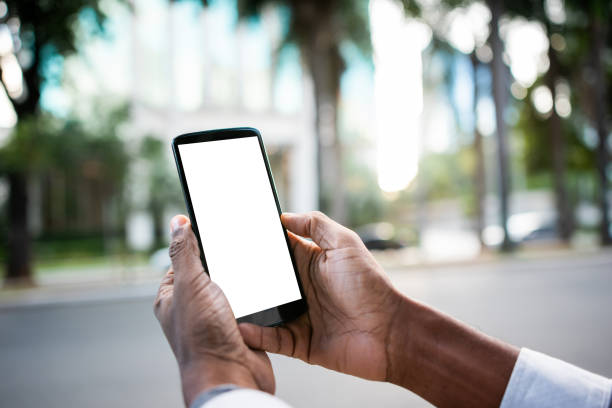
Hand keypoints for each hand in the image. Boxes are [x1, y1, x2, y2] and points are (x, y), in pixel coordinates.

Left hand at [154, 215, 274, 405]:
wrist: (231, 375)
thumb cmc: (203, 336)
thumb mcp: (190, 284)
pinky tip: (265, 293)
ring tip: (253, 275)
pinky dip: (259, 298)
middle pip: (212, 272)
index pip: (183, 260)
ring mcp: (217, 318)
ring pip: (235, 287)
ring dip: (245, 282)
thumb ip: (184, 252)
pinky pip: (251, 304)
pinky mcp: (239, 327)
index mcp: (173, 297)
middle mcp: (193, 308)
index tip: (216, 229)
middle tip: (240, 252)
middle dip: (227, 263)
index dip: (198, 244)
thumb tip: (177, 223)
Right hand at [239, 211, 401, 380]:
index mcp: (310, 263)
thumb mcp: (345, 244)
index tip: (234, 237)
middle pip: (266, 282)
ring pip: (264, 311)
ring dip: (247, 308)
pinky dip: (256, 335)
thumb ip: (316, 225)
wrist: (389, 333)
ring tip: (224, 302)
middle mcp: (302, 289)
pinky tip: (241, 327)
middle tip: (222, 272)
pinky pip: (272, 339)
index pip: (278, 250)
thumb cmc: (370, 285)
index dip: (259, 244)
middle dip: (246, 277)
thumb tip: (285, 216)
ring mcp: (299, 317)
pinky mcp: (299, 343)